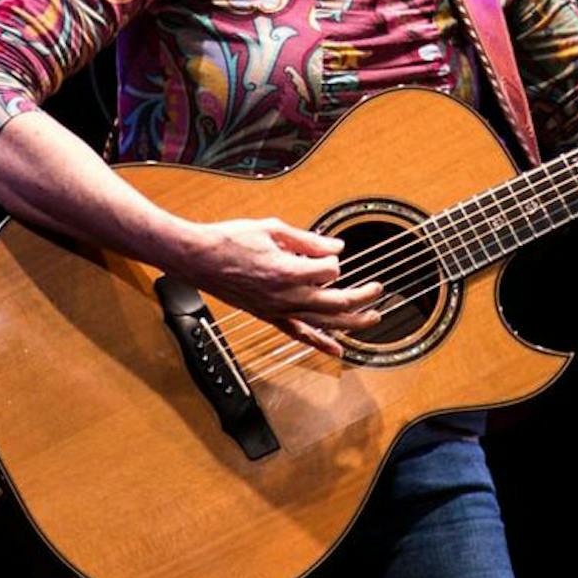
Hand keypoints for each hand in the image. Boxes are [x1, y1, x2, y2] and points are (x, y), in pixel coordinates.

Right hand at [169, 217, 385, 357]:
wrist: (197, 259)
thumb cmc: (230, 239)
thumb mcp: (272, 228)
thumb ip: (308, 240)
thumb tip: (336, 247)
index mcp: (287, 270)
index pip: (329, 270)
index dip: (332, 259)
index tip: (328, 252)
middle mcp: (285, 296)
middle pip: (336, 301)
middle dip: (362, 296)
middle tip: (379, 289)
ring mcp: (277, 310)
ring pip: (323, 322)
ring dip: (352, 322)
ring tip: (374, 318)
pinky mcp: (268, 317)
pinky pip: (299, 334)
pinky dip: (321, 343)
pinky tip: (339, 349)